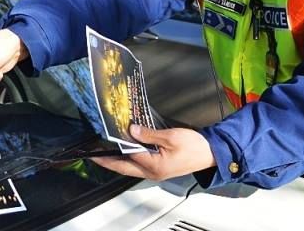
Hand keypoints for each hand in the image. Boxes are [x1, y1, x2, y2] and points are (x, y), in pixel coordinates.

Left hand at [92, 125, 215, 180]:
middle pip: (123, 168)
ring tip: (105, 152)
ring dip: (117, 161)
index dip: (112, 150)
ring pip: (130, 168)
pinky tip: (125, 151)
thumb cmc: (194, 146)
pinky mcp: (159, 169)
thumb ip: (149, 134)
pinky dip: (129, 159)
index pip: (127, 157)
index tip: (98, 146)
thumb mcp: (171, 136)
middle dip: (107, 162)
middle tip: (93, 156)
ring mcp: (155, 172)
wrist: (210, 154)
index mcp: (154, 166)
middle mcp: (152, 172)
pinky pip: (138, 165)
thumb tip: (132, 131)